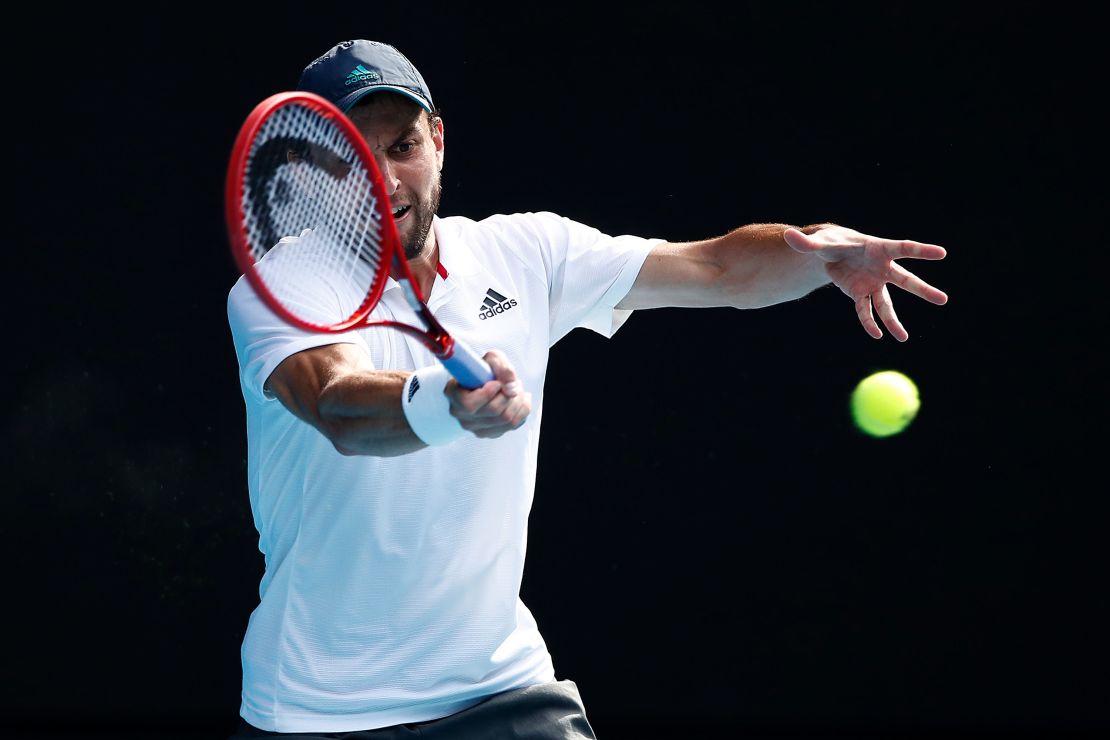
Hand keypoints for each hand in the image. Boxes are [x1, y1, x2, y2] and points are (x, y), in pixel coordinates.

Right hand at [445, 349, 531, 437]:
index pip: (470, 404)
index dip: (489, 393)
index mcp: (454, 395)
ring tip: (517, 390)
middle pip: (494, 411)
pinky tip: (520, 400)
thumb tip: (511, 387)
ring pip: (506, 419)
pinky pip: (513, 425)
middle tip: (513, 383)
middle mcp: (461, 414)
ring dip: (518, 402)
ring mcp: (475, 427)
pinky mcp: (490, 433)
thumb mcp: (491, 359)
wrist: (484, 381)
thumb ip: (501, 367)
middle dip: (509, 395)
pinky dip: (522, 411)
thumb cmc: (484, 370)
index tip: (497, 382)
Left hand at [784, 225, 947, 340]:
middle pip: (905, 280)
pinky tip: (876, 336)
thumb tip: (788, 236)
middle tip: (943, 300)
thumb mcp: (818, 242)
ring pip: (887, 304)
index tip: (941, 253)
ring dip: (893, 321)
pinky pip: (866, 311)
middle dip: (922, 291)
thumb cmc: (830, 242)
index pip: (903, 248)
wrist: (829, 253)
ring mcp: (873, 282)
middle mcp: (881, 267)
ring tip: (903, 338)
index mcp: (878, 248)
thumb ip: (806, 242)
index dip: (921, 251)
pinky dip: (868, 323)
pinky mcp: (861, 293)